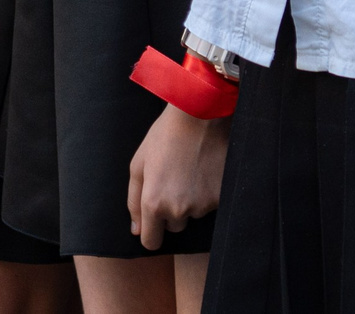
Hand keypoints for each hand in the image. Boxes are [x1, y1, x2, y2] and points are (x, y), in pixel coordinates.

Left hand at [125, 103, 226, 250]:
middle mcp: (178, 209)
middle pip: (175, 226)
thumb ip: (134, 201)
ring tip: (192, 169)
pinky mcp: (221, 197)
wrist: (201, 114)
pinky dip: (210, 191)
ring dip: (193, 199)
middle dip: (174, 210)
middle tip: (176, 180)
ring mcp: (202, 205)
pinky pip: (213, 204)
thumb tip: (137, 231)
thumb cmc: (166, 135)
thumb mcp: (139, 164)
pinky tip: (207, 169)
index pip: (152, 241)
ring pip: (195, 214)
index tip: (157, 220)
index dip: (153, 231)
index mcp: (153, 202)